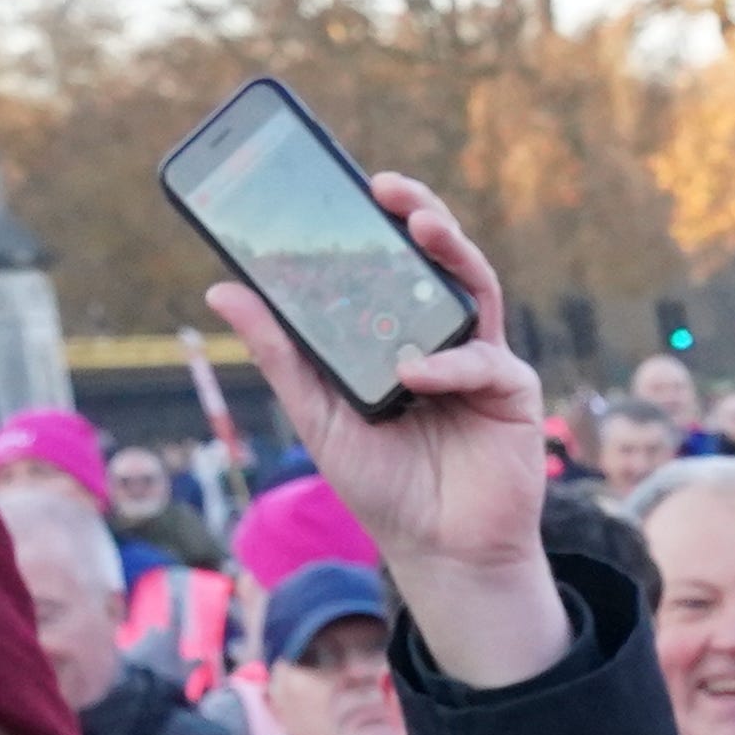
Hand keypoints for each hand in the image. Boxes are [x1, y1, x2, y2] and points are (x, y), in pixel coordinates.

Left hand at [202, 170, 567, 690]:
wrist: (439, 550)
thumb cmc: (382, 485)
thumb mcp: (316, 414)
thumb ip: (280, 352)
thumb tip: (222, 288)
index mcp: (395, 334)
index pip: (386, 264)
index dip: (371, 222)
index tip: (345, 184)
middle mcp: (441, 336)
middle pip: (438, 258)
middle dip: (420, 213)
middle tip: (389, 189)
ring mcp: (481, 359)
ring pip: (475, 285)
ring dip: (451, 251)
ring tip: (420, 227)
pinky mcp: (512, 392)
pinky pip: (486, 360)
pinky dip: (451, 361)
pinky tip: (416, 374)